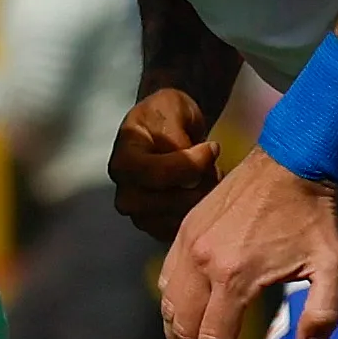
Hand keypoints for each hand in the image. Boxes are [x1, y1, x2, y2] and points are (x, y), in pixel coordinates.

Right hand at [112, 89, 221, 241]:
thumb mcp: (172, 109)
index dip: (193, 164)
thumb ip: (177, 135)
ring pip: (180, 218)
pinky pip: (183, 230)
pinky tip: (203, 192)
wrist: (164, 128)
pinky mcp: (156, 228)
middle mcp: (125, 193)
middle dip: (201, 185)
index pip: (159, 174)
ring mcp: (139, 214)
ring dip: (203, 199)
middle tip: (214, 166)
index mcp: (124, 162)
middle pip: (169, 203)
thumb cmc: (166, 116)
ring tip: (209, 177)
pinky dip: (200, 214)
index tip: (212, 147)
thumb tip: (188, 161)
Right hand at [160, 147, 337, 338]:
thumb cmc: (314, 218)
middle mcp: (203, 263)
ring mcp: (188, 244)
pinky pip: (167, 280)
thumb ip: (323, 315)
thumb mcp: (334, 268)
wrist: (290, 161)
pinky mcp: (184, 230)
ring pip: (168, 308)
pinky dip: (173, 307)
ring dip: (178, 338)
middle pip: (182, 332)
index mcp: (236, 278)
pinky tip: (192, 317)